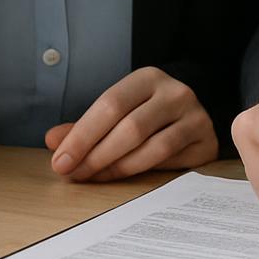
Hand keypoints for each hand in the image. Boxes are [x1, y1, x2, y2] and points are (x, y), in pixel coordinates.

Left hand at [43, 67, 217, 181]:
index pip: (110, 104)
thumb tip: (53, 140)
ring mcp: (195, 117)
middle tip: (74, 175)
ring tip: (95, 178)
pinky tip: (125, 179)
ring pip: (152, 149)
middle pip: (130, 128)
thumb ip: (85, 125)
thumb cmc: (146, 112)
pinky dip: (143, 173)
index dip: (82, 135)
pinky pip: (171, 163)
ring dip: (118, 169)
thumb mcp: (118, 110)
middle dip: (96, 156)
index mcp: (148, 78)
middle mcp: (175, 93)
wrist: (193, 111)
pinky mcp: (205, 142)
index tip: (61, 161)